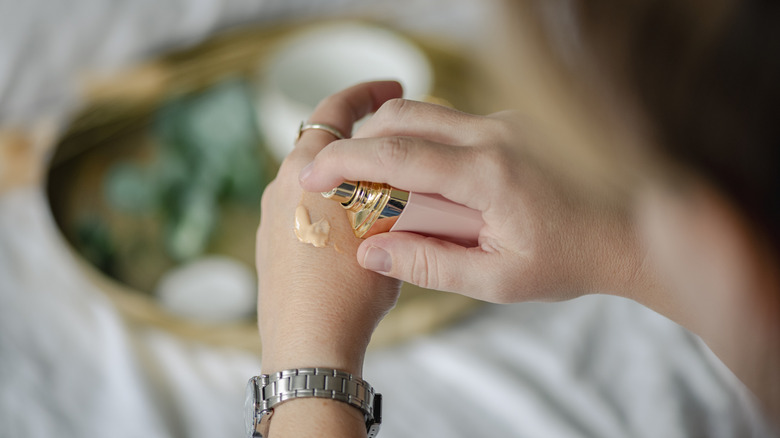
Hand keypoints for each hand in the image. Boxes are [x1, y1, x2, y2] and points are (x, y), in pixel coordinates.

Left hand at [256, 82, 402, 375]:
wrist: (310, 345)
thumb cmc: (350, 290)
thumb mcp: (386, 231)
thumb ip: (392, 193)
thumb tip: (406, 178)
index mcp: (304, 172)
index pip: (333, 112)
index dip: (366, 93)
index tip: (392, 89)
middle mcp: (278, 187)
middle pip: (319, 145)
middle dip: (358, 140)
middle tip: (393, 144)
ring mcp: (268, 219)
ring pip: (311, 180)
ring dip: (343, 177)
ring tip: (381, 193)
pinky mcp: (268, 246)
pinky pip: (300, 210)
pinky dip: (327, 206)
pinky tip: (352, 230)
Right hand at [299, 99, 647, 302]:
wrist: (633, 230)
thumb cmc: (569, 260)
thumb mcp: (498, 280)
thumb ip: (430, 265)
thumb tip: (370, 252)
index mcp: (489, 173)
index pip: (398, 155)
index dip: (345, 161)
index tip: (311, 173)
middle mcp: (496, 133)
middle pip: (404, 117)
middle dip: (360, 141)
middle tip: (337, 178)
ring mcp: (507, 121)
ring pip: (427, 112)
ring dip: (391, 139)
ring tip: (376, 182)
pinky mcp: (512, 123)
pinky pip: (452, 121)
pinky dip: (422, 141)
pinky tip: (424, 179)